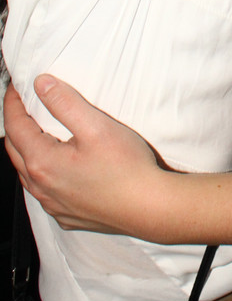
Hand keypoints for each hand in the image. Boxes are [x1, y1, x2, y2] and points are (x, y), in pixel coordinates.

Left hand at [4, 76, 158, 234]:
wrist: (149, 208)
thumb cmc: (126, 167)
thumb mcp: (96, 126)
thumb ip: (65, 103)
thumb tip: (41, 84)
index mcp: (43, 162)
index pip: (15, 126)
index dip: (13, 103)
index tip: (17, 85)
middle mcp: (42, 187)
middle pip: (14, 149)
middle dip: (15, 123)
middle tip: (23, 103)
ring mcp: (53, 205)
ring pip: (27, 172)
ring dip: (26, 149)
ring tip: (37, 129)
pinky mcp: (67, 215)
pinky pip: (43, 191)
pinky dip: (41, 172)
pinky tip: (56, 165)